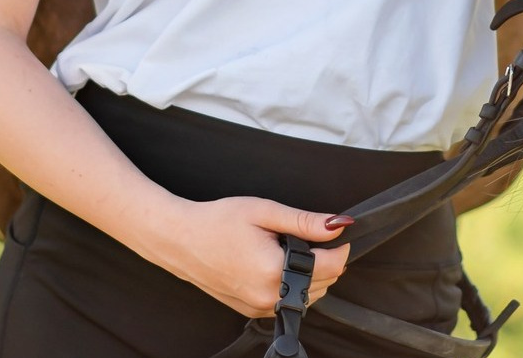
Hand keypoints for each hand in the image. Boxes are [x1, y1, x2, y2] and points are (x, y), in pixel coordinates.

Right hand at [147, 195, 351, 316]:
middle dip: (327, 261)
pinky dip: (294, 286)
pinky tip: (280, 264)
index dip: (340, 248)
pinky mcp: (251, 311)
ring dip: (312, 276)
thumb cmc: (219, 221)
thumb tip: (338, 225)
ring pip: (307, 298)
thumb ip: (304, 222)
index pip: (330, 268)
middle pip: (323, 285)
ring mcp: (259, 308)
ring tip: (293, 248)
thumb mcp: (264, 212)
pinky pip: (287, 303)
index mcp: (274, 271)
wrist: (182, 240)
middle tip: (312, 236)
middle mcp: (268, 297)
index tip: (339, 233)